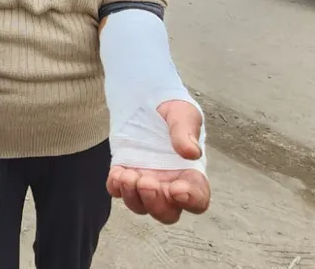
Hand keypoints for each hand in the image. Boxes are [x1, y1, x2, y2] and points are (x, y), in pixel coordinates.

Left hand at [106, 100, 209, 223]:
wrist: (147, 100)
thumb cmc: (173, 111)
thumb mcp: (183, 115)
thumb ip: (186, 133)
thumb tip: (191, 152)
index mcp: (191, 174)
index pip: (198, 199)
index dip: (190, 201)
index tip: (177, 189)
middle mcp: (169, 185)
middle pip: (167, 213)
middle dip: (155, 204)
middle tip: (147, 182)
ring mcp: (147, 182)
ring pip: (140, 207)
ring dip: (133, 196)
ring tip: (127, 175)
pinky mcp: (126, 174)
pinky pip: (118, 191)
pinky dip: (116, 187)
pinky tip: (117, 173)